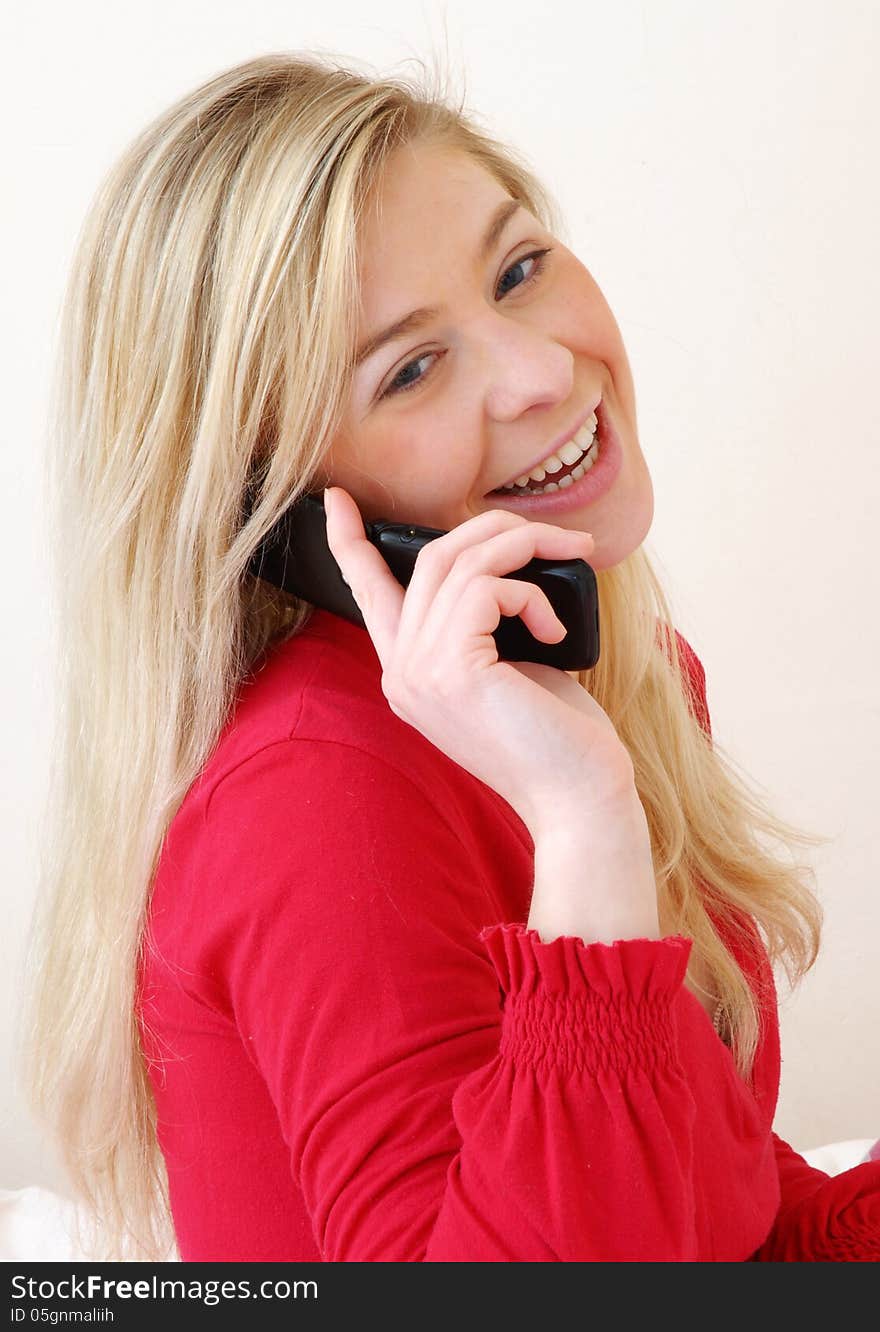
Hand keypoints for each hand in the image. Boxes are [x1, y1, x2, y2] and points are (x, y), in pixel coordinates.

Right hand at [323, 487, 637, 836]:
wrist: (579, 799)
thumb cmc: (559, 736)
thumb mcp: (511, 667)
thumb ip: (484, 623)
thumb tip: (502, 560)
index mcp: (410, 674)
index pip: (368, 595)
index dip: (350, 542)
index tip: (335, 498)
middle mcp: (402, 673)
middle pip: (431, 559)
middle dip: (497, 529)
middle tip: (560, 537)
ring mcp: (419, 672)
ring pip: (460, 562)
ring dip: (526, 546)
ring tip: (576, 557)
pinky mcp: (451, 670)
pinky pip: (485, 588)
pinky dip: (530, 595)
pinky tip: (556, 632)